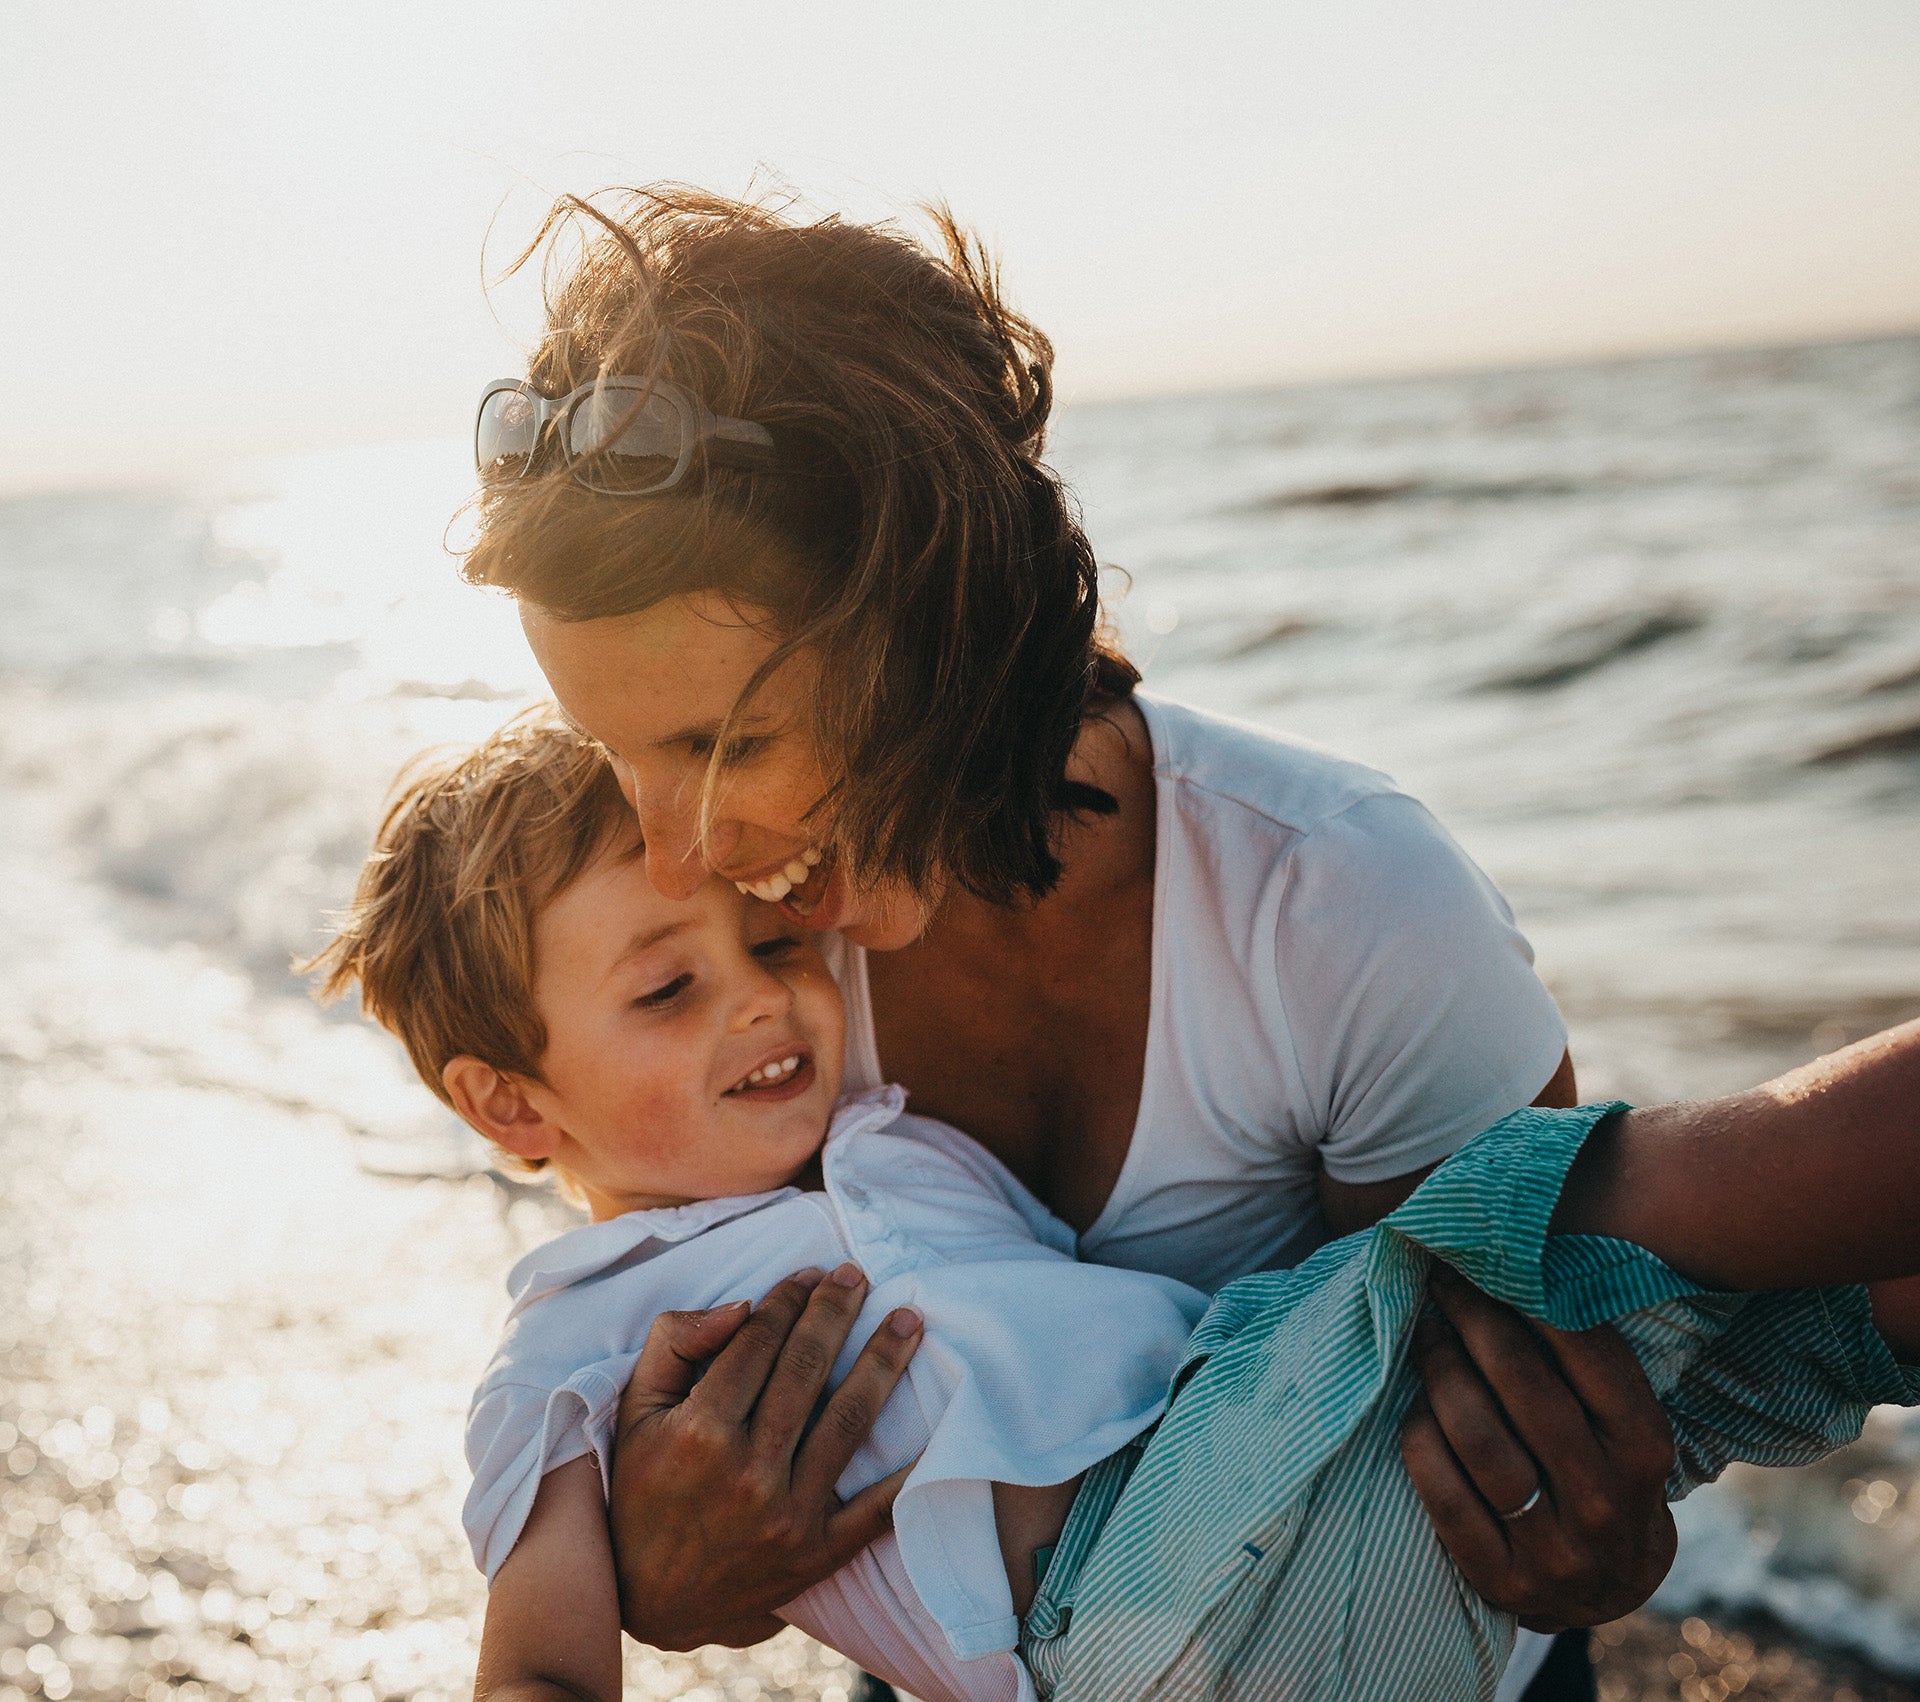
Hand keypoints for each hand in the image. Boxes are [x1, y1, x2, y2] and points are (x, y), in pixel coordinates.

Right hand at [607, 1264, 923, 1650]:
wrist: (649, 1599)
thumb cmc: (642, 1490)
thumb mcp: (635, 1410)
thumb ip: (675, 1344)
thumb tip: (742, 1305)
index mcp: (700, 1431)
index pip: (758, 1342)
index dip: (787, 1299)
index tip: (809, 1274)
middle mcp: (748, 1471)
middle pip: (807, 1369)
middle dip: (836, 1312)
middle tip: (858, 1276)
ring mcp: (788, 1515)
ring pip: (849, 1420)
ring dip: (883, 1362)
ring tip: (908, 1321)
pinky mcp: (817, 1554)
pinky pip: (877, 1509)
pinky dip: (910, 1471)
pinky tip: (936, 1429)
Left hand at [1400, 1265, 1676, 1631]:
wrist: (1608, 1589)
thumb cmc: (1604, 1473)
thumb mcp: (1623, 1424)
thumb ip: (1586, 1363)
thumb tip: (1520, 1264)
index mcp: (1644, 1448)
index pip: (1587, 1353)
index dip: (1529, 1296)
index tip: (1487, 1261)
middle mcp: (1605, 1499)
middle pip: (1523, 1385)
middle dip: (1474, 1319)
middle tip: (1442, 1282)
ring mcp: (1554, 1548)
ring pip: (1478, 1437)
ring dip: (1440, 1370)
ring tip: (1425, 1333)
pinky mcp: (1502, 1579)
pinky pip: (1442, 1493)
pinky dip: (1421, 1437)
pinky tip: (1416, 1406)